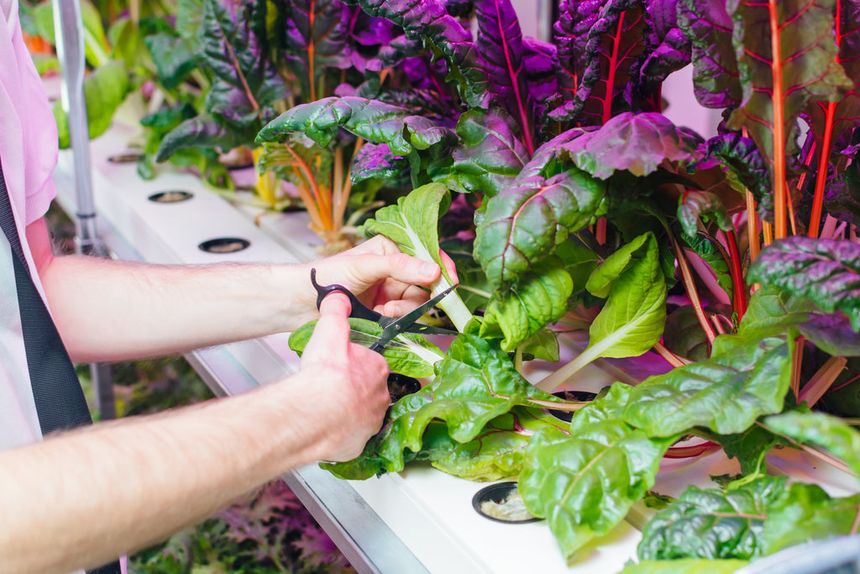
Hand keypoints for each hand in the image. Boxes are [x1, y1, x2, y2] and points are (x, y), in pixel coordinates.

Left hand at [295, 236, 458, 323]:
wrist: (302, 303)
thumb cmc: (327, 276)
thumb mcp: (365, 266)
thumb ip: (399, 267)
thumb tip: (434, 271)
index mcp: (391, 249)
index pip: (426, 253)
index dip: (441, 265)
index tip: (450, 279)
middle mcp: (394, 269)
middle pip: (426, 283)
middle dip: (419, 294)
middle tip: (402, 300)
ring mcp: (391, 291)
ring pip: (417, 302)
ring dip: (406, 308)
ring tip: (386, 309)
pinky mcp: (386, 311)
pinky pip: (405, 316)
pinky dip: (397, 318)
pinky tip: (382, 315)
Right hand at [299, 293, 390, 461]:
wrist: (315, 412)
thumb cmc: (325, 374)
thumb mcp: (329, 330)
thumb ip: (335, 311)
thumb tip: (338, 297)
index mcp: (377, 368)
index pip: (372, 364)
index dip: (356, 365)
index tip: (342, 368)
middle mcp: (380, 397)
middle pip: (369, 391)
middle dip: (354, 390)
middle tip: (332, 389)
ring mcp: (371, 422)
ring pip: (362, 416)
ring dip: (349, 413)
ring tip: (328, 409)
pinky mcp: (359, 443)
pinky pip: (352, 438)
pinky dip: (342, 434)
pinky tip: (327, 429)